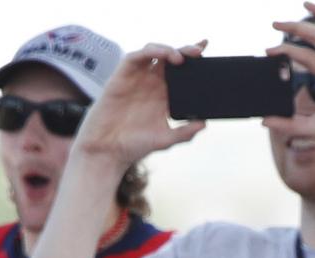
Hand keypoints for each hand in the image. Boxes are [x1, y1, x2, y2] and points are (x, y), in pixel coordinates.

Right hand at [76, 45, 208, 169]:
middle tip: (200, 50)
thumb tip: (204, 123)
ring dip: (168, 49)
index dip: (193, 60)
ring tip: (181, 58)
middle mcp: (151, 83)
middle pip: (170, 58)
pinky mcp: (122, 76)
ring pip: (154, 52)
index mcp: (163, 94)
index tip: (207, 53)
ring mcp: (136, 78)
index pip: (180, 71)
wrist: (108, 151)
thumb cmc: (134, 146)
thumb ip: (185, 132)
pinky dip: (151, 51)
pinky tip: (163, 56)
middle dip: (185, 50)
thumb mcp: (165, 139)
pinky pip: (136, 56)